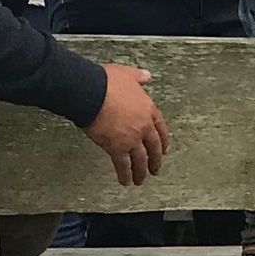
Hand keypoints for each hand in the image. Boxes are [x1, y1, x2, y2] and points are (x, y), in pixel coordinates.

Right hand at [84, 63, 169, 185]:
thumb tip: (146, 76)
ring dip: (141, 171)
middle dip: (155, 160)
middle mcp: (143, 126)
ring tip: (140, 180)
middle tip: (155, 168)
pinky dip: (125, 174)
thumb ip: (138, 77)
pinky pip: (123, 165)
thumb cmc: (106, 82)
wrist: (90, 92)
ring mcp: (131, 138)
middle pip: (153, 147)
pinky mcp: (117, 148)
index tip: (164, 149)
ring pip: (140, 160)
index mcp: (147, 109)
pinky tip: (125, 181)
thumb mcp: (127, 74)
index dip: (163, 140)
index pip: (160, 128)